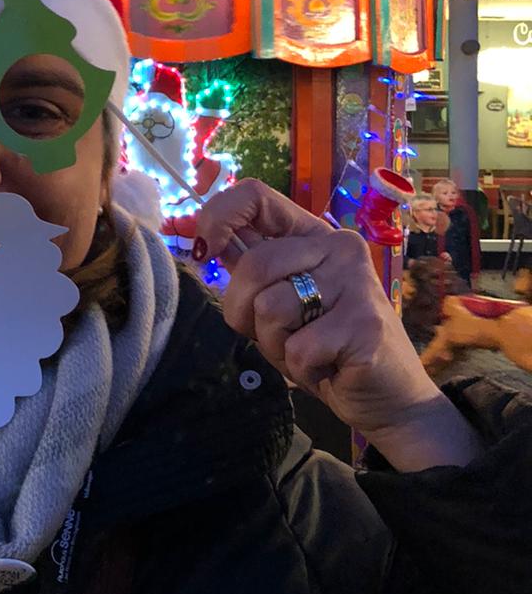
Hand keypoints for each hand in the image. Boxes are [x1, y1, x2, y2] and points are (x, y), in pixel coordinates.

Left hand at [196, 180, 480, 467]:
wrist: (388, 398)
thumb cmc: (327, 348)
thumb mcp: (281, 300)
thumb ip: (251, 268)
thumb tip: (204, 237)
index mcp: (313, 235)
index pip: (255, 196)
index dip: (217, 218)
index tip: (205, 251)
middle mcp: (339, 247)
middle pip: (254, 266)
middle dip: (243, 313)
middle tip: (277, 337)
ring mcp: (356, 282)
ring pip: (269, 308)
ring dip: (275, 345)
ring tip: (309, 352)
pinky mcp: (365, 323)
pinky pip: (297, 349)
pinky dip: (301, 369)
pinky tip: (328, 368)